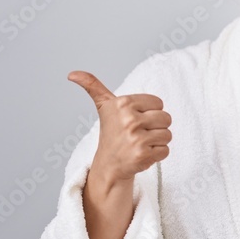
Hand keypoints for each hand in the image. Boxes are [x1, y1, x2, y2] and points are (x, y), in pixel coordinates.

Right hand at [68, 70, 171, 186]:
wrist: (108, 164)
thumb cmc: (112, 133)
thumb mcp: (104, 106)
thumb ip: (93, 86)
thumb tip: (72, 74)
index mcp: (123, 103)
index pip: (159, 103)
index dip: (150, 112)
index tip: (135, 119)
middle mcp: (129, 120)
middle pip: (166, 118)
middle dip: (156, 127)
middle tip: (139, 133)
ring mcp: (136, 138)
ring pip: (167, 135)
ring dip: (157, 142)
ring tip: (140, 143)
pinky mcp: (142, 155)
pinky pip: (166, 150)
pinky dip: (157, 155)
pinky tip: (142, 154)